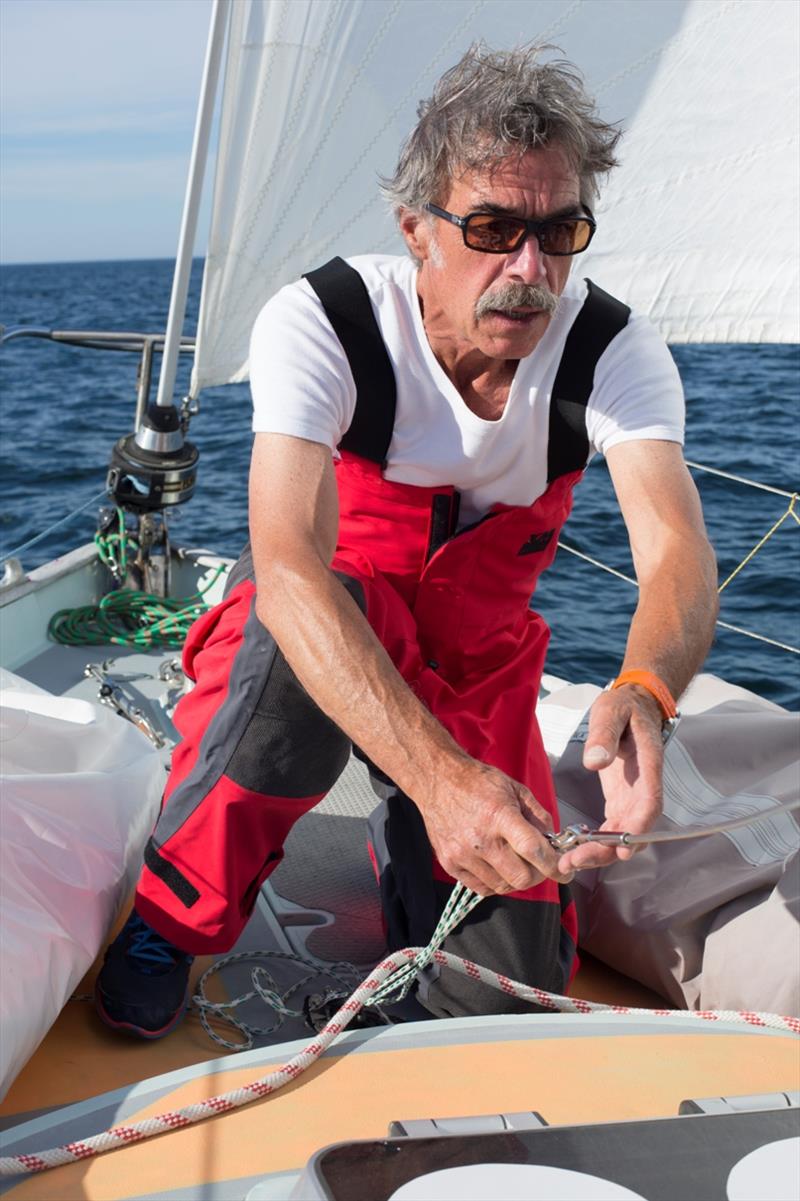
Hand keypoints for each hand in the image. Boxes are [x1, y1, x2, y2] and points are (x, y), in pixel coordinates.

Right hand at [415, 758, 573, 895]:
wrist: (437, 780)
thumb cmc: (477, 782)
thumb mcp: (515, 788)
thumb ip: (538, 815)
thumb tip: (553, 842)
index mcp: (499, 815)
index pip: (533, 850)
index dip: (554, 866)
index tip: (564, 872)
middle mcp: (480, 839)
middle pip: (520, 877)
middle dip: (538, 875)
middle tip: (539, 865)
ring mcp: (462, 854)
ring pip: (503, 886)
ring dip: (516, 879)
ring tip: (516, 862)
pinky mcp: (449, 863)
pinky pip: (482, 888)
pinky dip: (496, 882)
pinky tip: (498, 866)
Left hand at [557, 685, 664, 873]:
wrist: (633, 705)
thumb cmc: (624, 707)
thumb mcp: (611, 711)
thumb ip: (605, 733)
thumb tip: (595, 760)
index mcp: (648, 766)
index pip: (649, 803)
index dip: (639, 829)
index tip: (623, 849)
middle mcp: (644, 788)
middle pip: (635, 830)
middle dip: (608, 850)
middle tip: (576, 861)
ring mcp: (633, 798)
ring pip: (623, 835)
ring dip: (599, 853)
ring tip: (568, 862)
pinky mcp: (621, 801)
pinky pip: (613, 829)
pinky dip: (597, 843)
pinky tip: (574, 851)